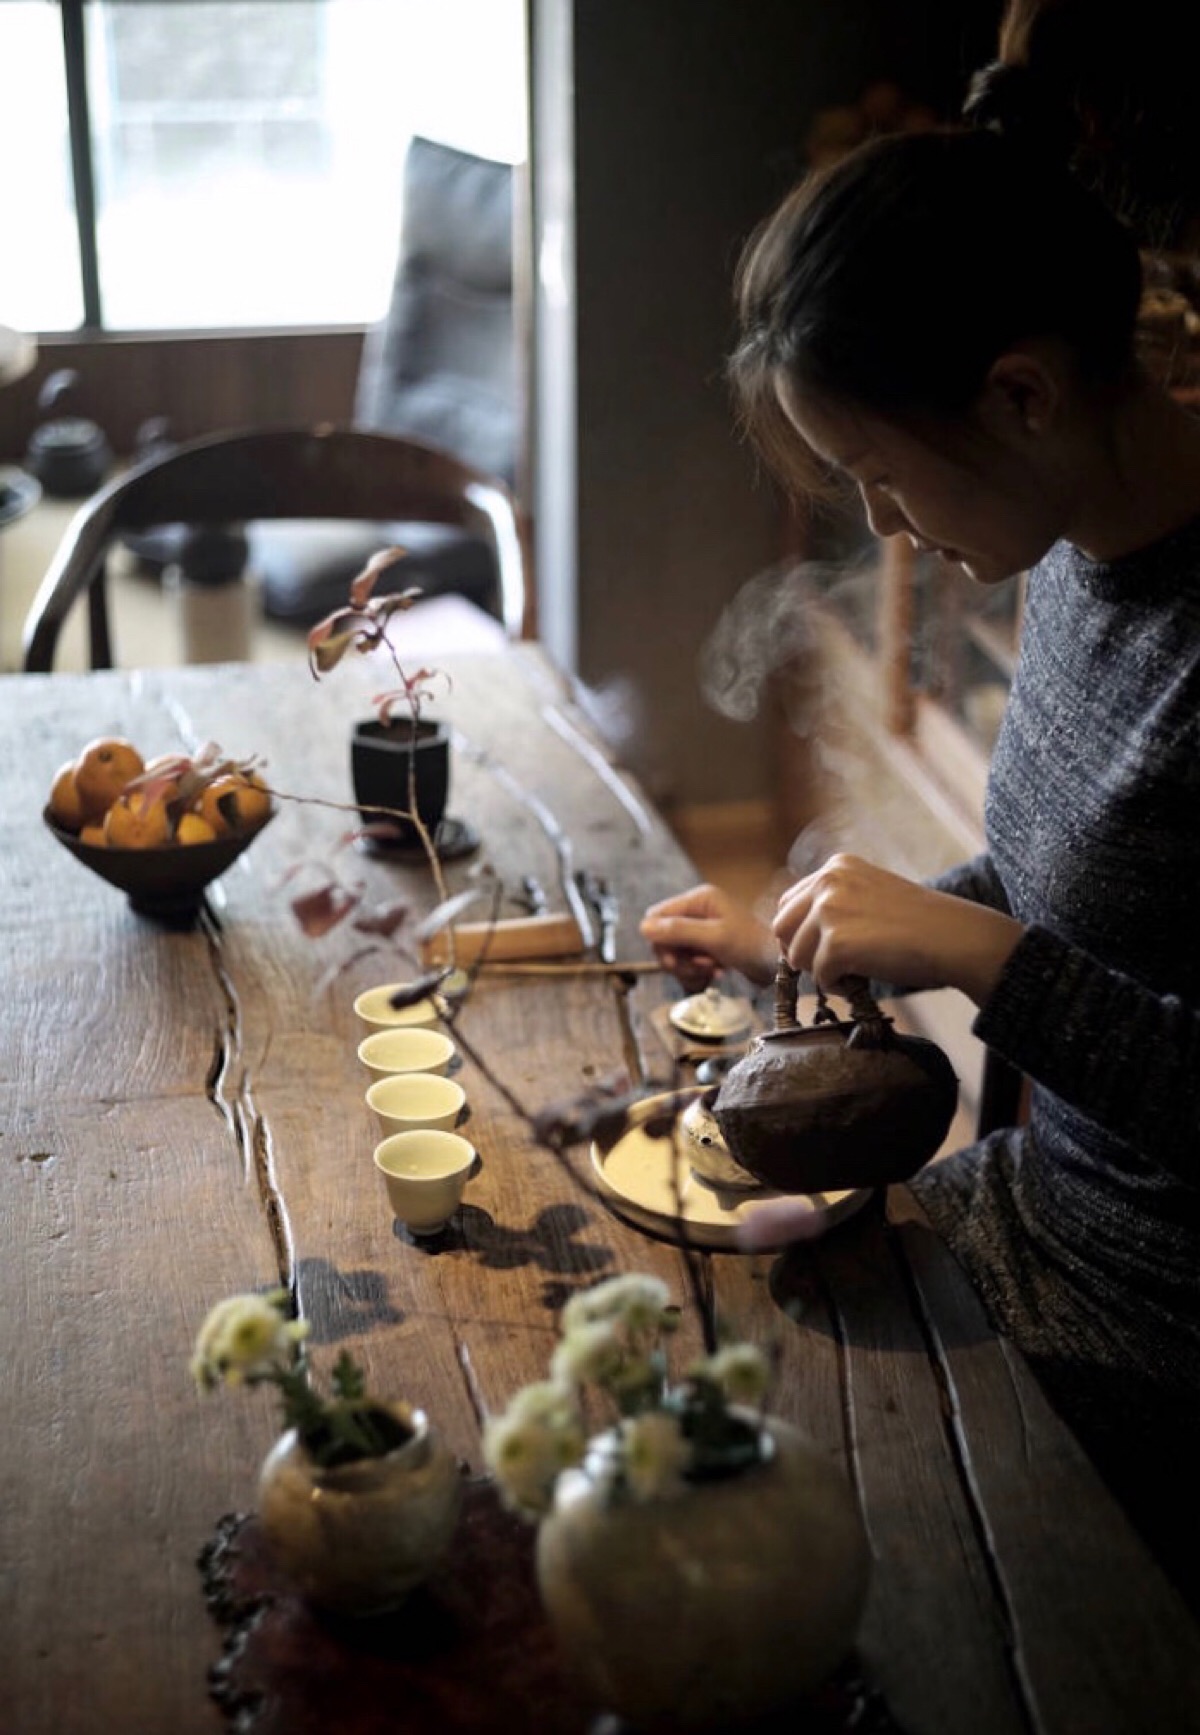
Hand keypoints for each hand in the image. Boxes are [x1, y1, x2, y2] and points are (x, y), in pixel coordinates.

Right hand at [640, 883, 775, 990]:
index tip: (674, 959)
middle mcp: (697, 912)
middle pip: (663, 938)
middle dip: (677, 958)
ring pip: (674, 954)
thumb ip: (679, 931)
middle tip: (699, 967)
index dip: (659, 940)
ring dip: (688, 969)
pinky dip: (696, 973)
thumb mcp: (715, 937)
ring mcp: (702, 931)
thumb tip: (644, 927)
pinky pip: (687, 963)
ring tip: (712, 971)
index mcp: (698, 900)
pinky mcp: (707, 949)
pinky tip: (715, 975)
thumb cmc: (753, 945)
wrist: (780, 965)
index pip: (657, 917)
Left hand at [772, 852, 1022, 1007]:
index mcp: (835, 867)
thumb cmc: (919, 923)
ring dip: (820, 971)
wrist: (952, 937)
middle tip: (831, 966)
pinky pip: (819, 976)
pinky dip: (838, 985)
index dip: (799, 933)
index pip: (789, 903)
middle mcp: (827, 881)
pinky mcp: (836, 942)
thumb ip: (835, 903)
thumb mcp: (870, 894)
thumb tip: (794, 937)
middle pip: (781, 928)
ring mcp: (829, 910)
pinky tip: (861, 980)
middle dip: (801, 952)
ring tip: (853, 971)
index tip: (819, 950)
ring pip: (796, 956)